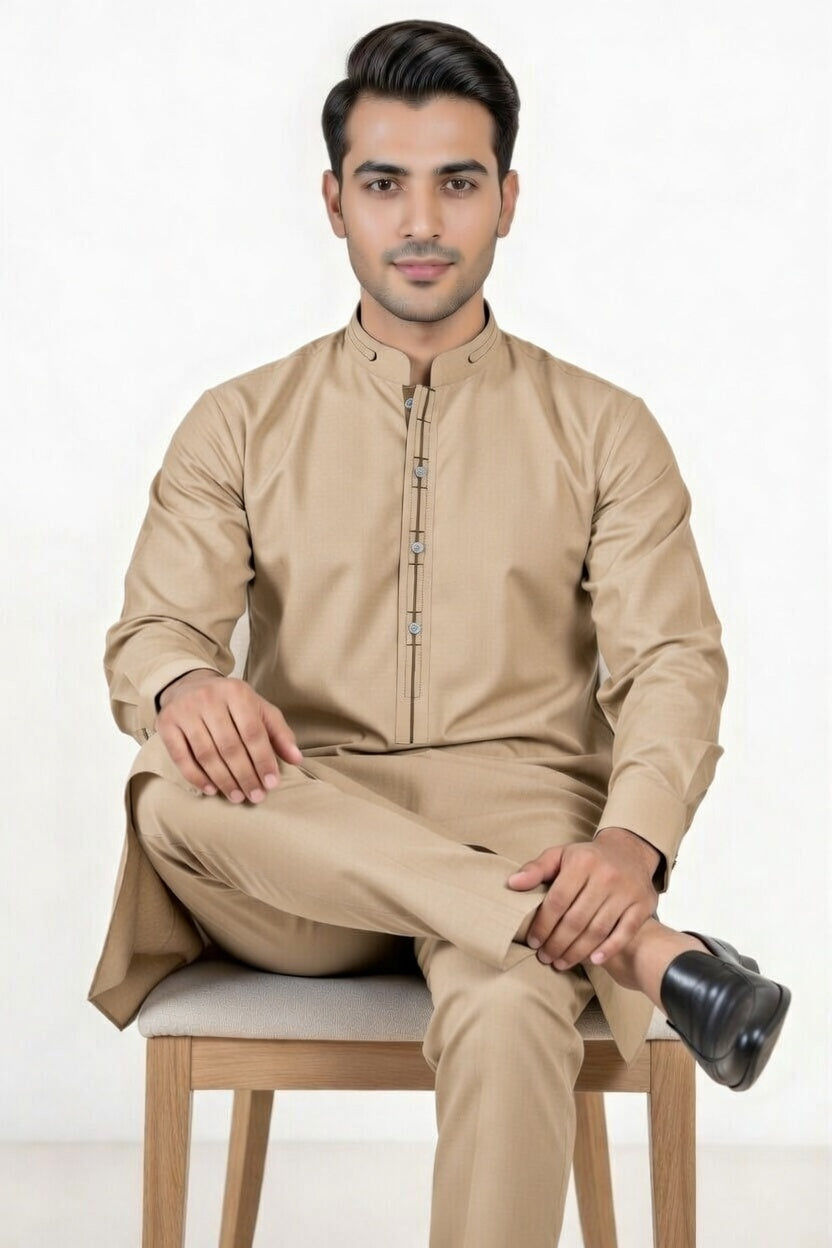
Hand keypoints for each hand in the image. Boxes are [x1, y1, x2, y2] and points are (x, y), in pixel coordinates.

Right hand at [154, 670, 303, 803]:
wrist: (190, 684)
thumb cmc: (231, 702)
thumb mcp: (258, 709)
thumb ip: (279, 732)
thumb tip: (297, 759)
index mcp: (237, 692)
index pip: (253, 732)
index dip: (263, 760)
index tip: (271, 783)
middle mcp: (209, 698)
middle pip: (230, 746)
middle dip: (245, 776)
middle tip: (255, 796)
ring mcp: (185, 710)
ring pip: (206, 754)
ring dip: (224, 780)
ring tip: (237, 797)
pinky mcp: (166, 724)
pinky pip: (181, 757)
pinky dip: (196, 777)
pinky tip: (211, 790)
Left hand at [506, 828, 658, 970]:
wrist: (628, 850)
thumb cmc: (587, 857)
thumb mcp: (560, 855)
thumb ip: (535, 869)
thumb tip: (512, 884)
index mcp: (581, 862)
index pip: (557, 901)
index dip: (542, 925)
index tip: (533, 941)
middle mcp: (606, 876)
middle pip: (576, 920)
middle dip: (557, 944)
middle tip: (545, 957)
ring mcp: (626, 891)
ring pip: (597, 930)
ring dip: (577, 952)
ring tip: (561, 963)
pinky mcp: (643, 904)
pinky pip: (625, 932)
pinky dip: (608, 949)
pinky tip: (592, 960)